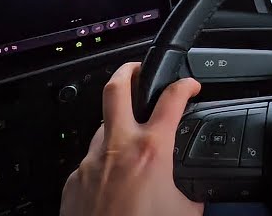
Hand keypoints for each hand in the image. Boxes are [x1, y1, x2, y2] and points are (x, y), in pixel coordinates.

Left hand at [60, 62, 204, 215]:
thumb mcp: (186, 211)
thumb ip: (192, 192)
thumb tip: (198, 192)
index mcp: (150, 151)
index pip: (172, 99)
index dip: (185, 85)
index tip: (191, 85)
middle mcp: (117, 149)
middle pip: (117, 88)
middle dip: (128, 71)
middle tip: (139, 70)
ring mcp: (90, 163)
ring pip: (102, 127)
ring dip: (117, 127)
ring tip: (130, 137)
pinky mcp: (73, 181)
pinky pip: (90, 162)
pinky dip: (104, 164)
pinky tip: (114, 181)